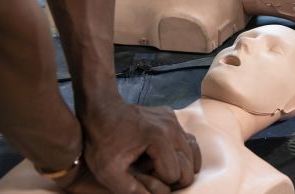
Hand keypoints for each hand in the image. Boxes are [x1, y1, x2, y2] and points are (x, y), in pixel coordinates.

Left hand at [80, 100, 201, 193]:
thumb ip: (131, 190)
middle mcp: (173, 128)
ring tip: (158, 168)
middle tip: (150, 175)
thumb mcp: (108, 172)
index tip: (139, 176)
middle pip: (188, 167)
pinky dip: (182, 154)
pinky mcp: (172, 117)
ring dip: (179, 166)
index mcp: (160, 139)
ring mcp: (174, 120)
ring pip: (193, 154)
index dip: (156, 182)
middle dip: (172, 178)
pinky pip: (188, 140)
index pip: (173, 175)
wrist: (101, 109)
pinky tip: (167, 158)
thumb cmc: (101, 141)